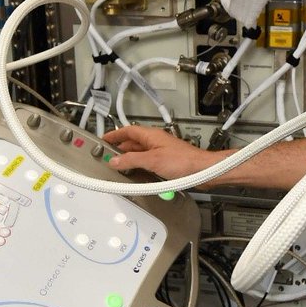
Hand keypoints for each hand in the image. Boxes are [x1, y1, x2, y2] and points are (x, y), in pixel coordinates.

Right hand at [103, 125, 226, 182]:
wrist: (202, 170)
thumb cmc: (183, 161)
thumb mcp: (152, 160)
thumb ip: (132, 160)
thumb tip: (115, 160)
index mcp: (152, 136)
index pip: (128, 131)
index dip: (115, 135)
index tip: (103, 140)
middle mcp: (155, 142)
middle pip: (132, 143)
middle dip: (119, 150)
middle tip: (107, 157)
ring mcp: (161, 152)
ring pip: (139, 154)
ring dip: (129, 160)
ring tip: (118, 168)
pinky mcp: (166, 163)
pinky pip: (147, 163)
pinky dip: (139, 168)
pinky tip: (136, 176)